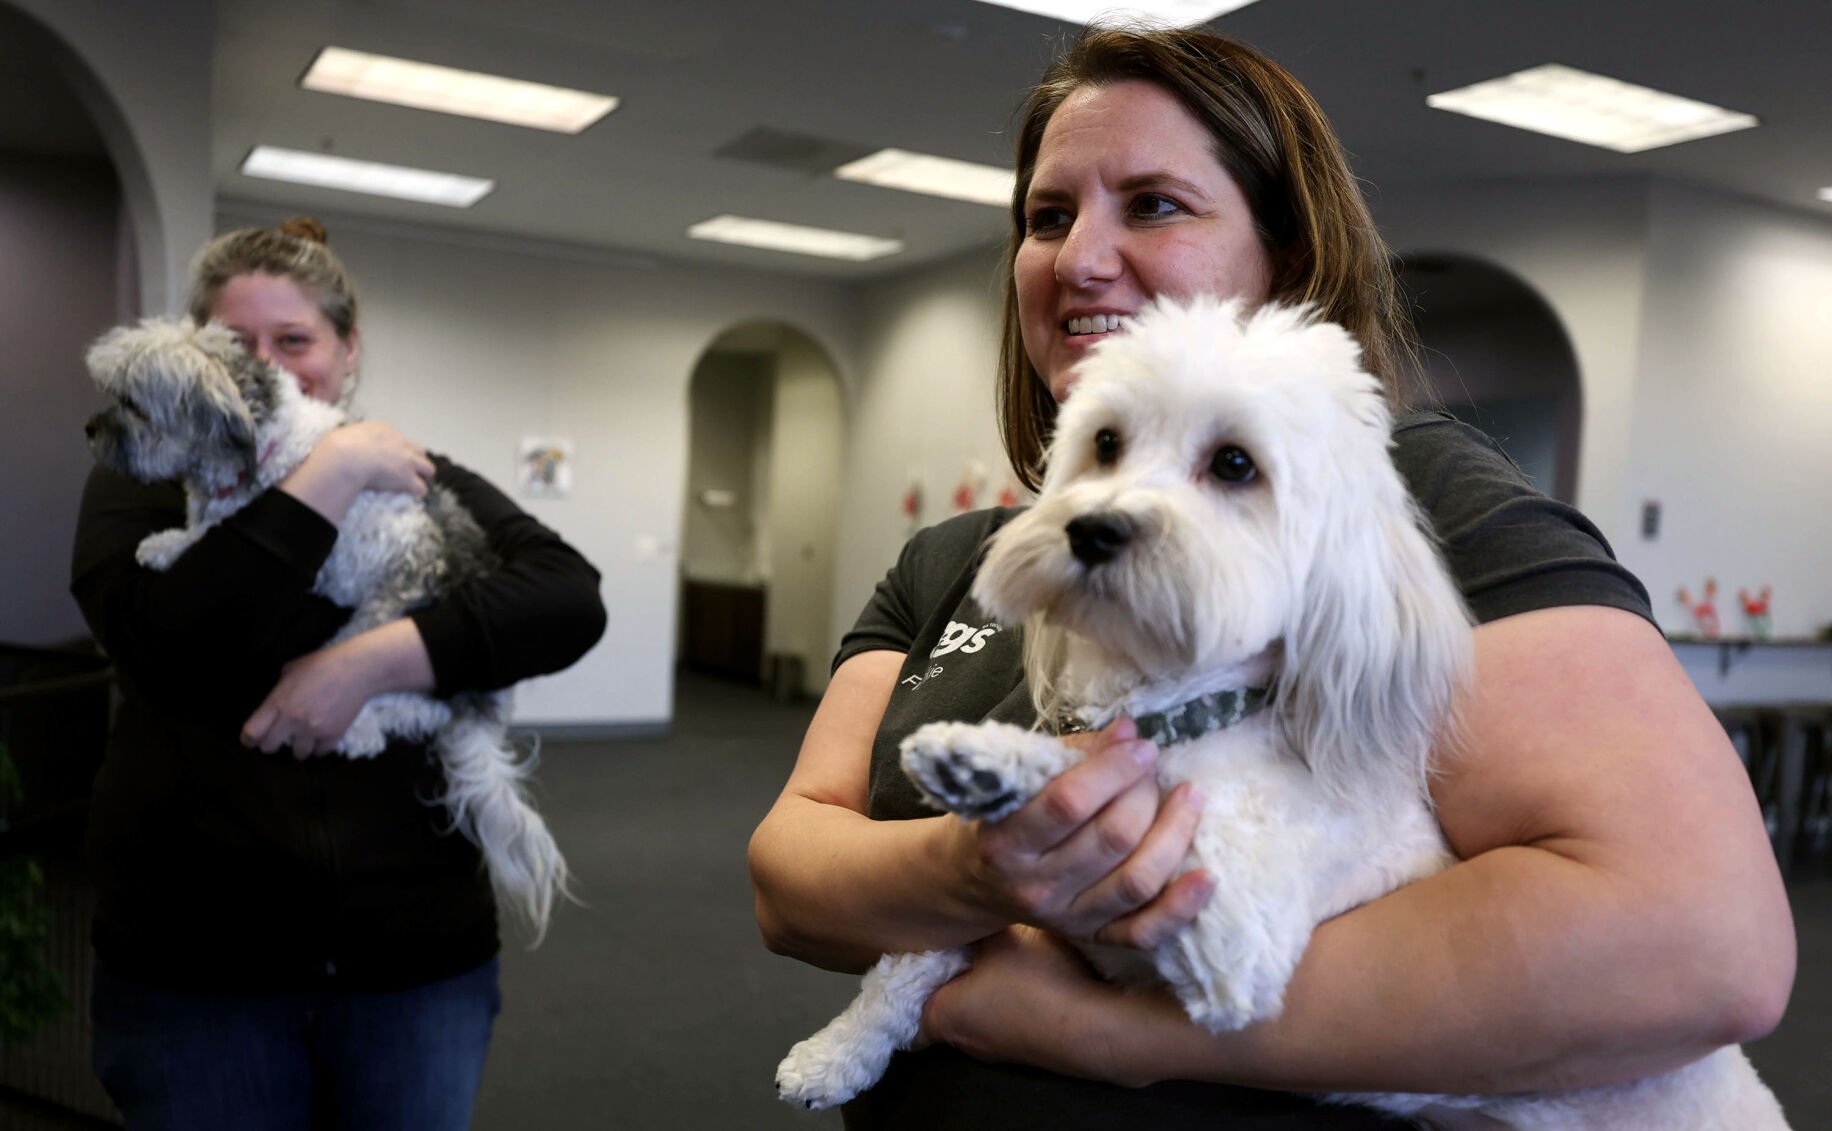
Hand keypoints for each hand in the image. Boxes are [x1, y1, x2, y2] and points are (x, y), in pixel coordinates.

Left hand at [241, 621, 433, 757]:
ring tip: (304, 737)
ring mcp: (314, 730)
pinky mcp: (333, 735)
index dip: (248, 739)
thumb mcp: (291, 669)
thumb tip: (274, 702)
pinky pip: (320, 752)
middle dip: (272, 743)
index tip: (251, 740)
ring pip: (297, 754)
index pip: (252, 732)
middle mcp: (293, 720)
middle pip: (270, 747)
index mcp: (279, 702)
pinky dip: (319, 746)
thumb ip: (279, 689)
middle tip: (279, 737)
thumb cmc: (323, 664)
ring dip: (299, 746)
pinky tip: (321, 736)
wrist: (358, 670)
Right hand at [280, 421, 433, 524]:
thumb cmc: (337, 446)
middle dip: (414, 461)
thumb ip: (352, 438)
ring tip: (413, 485)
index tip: (388, 459)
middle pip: (418, 451)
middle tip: (406, 472)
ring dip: (421, 476)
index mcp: (384, 429)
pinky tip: (410, 495)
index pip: (399, 439)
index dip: (396, 451)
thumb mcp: (345, 434)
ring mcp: (406, 460)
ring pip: (428, 469)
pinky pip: (421, 488)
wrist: (344, 458)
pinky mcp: (407, 478)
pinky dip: (416, 492)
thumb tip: (343, 444)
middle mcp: (400, 442)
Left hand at [920, 926, 1151, 1084]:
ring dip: (980, 982)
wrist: (1100, 1029)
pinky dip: (1004, 996)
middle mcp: (960, 1040)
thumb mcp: (1002, 936)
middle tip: (959, 937)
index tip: (920, 945)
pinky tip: (1024, 970)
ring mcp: (993, 1049)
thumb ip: (973, 921)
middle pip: (938, 1000)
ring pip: (972, 1008)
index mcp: (940, 1015)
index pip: (902, 1000)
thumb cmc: (1040, 981)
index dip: (908, 973)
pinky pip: (1000, 1016)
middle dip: (947, 971)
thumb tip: (960, 901)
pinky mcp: (1022, 1048)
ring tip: (996, 947)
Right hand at [951, 719, 1213, 946]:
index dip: (1113, 770)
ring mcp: (1067, 918)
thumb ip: (1069, 755)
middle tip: (1152, 767)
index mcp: (1006, 842)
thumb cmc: (997, 817)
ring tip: (1190, 797)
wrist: (970, 882)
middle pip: (1112, 838)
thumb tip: (1127, 731)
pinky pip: (1144, 931)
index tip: (1140, 745)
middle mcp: (1036, 887)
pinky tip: (1207, 876)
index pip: (1068, 803)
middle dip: (1144, 793)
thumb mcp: (1015, 781)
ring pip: (1136, 880)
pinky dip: (1180, 907)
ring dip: (1174, 834)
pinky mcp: (1092, 938)